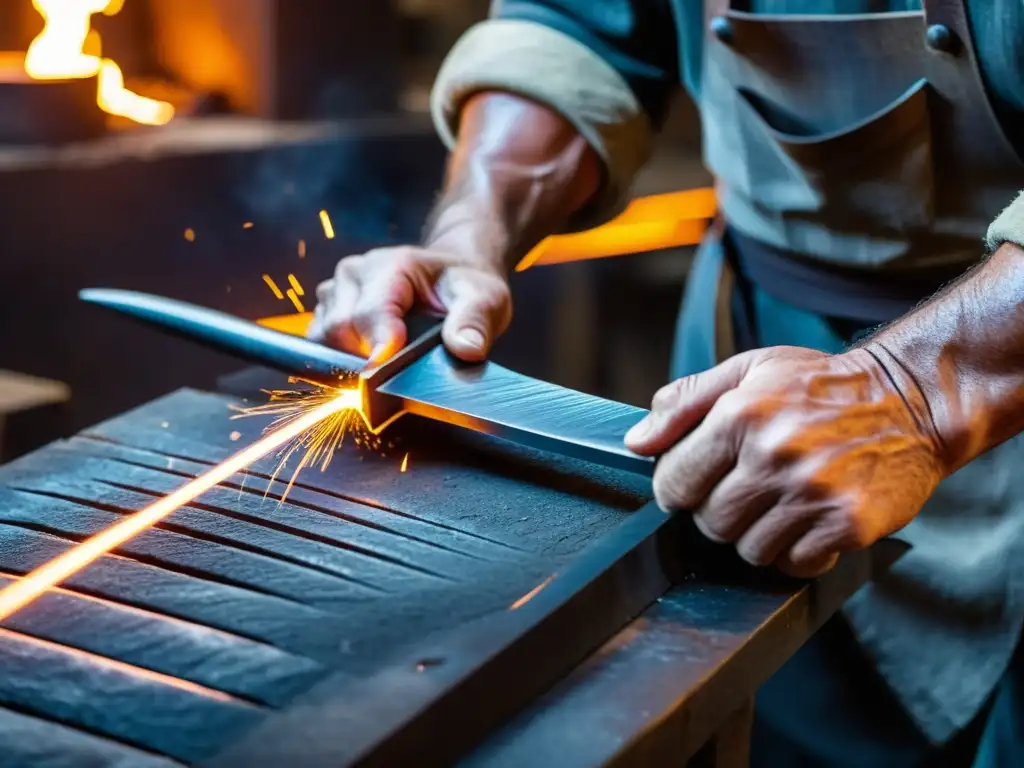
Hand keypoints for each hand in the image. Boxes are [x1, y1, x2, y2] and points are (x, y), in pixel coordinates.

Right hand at [308, 246, 511, 363]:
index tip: (383, 374)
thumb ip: (475, 320)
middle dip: (363, 357)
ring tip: (384, 362)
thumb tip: (466, 349)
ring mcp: (336, 289)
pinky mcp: (327, 307)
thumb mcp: (485, 298)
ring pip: (323, 337)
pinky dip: (339, 356)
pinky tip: (368, 358)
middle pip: (339, 329)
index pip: (368, 314)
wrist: (451, 272)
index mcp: (391, 266)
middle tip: (395, 373)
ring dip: (348, 358)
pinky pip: (319, 341)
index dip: (376, 348)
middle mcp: (355, 273)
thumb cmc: (463, 285)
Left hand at [625, 346, 945, 577]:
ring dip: (759, 534)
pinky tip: (811, 519)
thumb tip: (636, 443)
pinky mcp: (848, 523)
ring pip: (750, 550)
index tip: (697, 484)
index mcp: (741, 416)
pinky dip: (799, 550)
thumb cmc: (820, 385)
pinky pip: (796, 563)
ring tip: (782, 502)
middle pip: (710, 522)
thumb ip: (684, 403)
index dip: (679, 489)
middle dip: (720, 512)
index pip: (674, 484)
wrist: (911, 400)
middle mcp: (774, 456)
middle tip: (748, 489)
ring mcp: (812, 493)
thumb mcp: (748, 371)